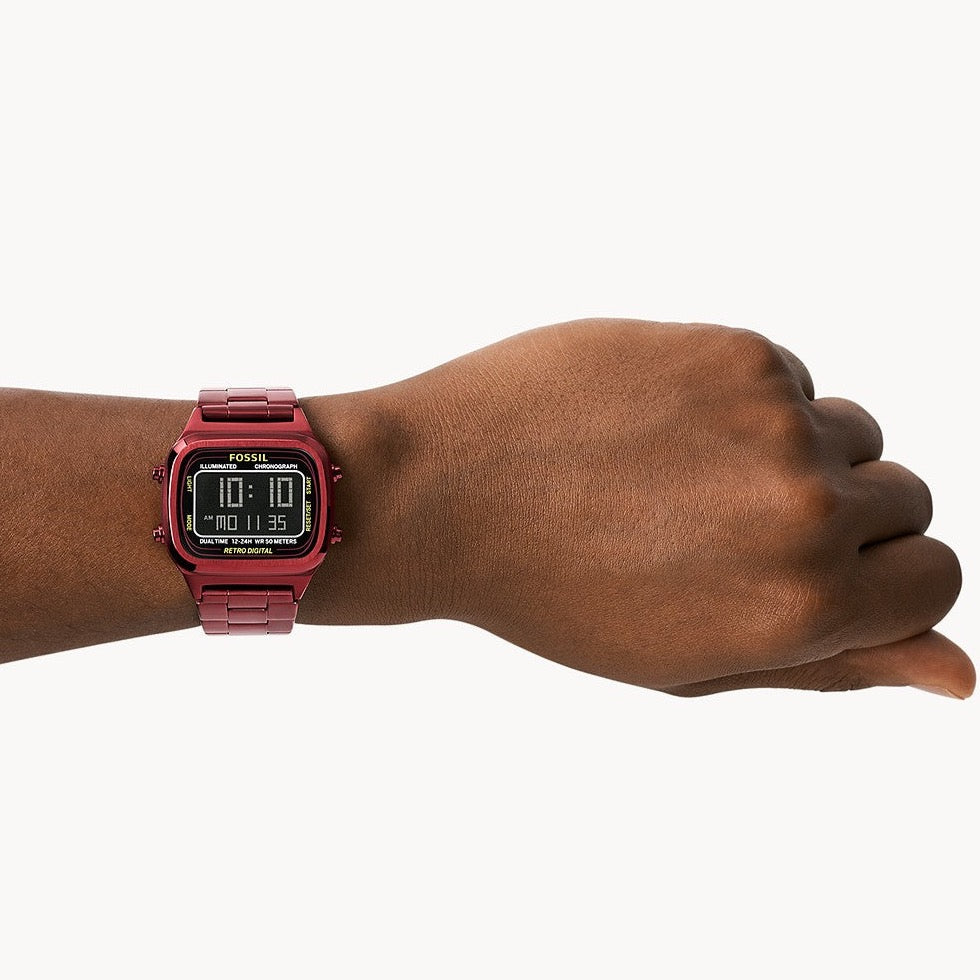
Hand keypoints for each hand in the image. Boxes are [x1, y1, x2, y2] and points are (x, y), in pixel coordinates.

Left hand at [363, 318, 970, 696]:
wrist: (447, 491)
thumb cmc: (558, 591)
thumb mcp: (695, 661)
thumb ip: (835, 665)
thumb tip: (956, 674)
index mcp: (803, 605)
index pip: (935, 577)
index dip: (881, 578)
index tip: (819, 570)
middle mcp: (806, 508)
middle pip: (908, 498)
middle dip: (844, 516)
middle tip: (733, 526)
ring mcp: (774, 419)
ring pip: (852, 430)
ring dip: (797, 453)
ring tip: (689, 477)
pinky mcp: (733, 350)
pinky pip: (788, 379)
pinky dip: (744, 403)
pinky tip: (661, 427)